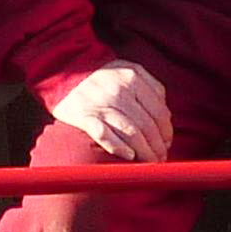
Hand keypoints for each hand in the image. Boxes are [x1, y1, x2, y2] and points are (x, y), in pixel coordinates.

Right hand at [53, 59, 174, 162]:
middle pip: (146, 125)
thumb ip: (150, 87)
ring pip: (130, 133)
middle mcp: (119, 90)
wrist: (63, 69)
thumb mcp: (129, 70)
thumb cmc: (102, 75)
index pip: (159, 111)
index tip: (167, 144)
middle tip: (160, 158)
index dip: (166, 132)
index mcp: (133, 78)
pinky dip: (118, 147)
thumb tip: (166, 116)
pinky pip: (105, 135)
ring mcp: (101, 103)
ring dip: (143, 152)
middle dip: (157, 146)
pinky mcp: (84, 116)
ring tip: (149, 162)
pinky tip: (128, 156)